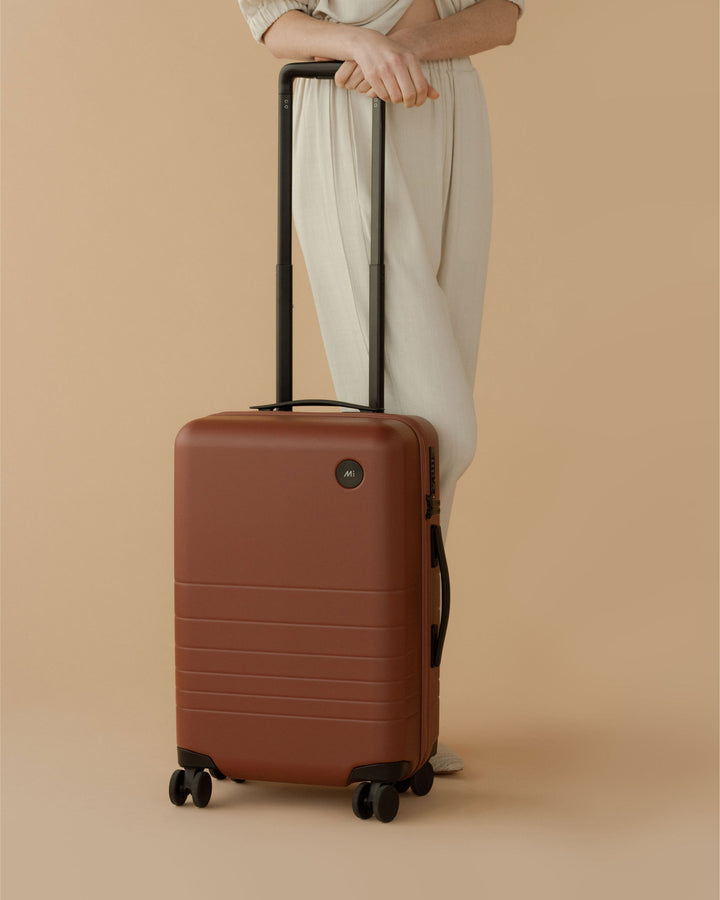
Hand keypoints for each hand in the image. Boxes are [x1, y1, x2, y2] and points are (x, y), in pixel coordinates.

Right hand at [321, 32, 438, 106]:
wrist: (367, 43)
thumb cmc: (391, 53)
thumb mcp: (409, 61)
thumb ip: (422, 79)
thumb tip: (436, 96)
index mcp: (410, 58)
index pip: (421, 87)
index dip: (421, 99)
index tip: (418, 102)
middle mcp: (397, 62)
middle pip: (409, 94)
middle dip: (410, 103)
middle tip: (408, 103)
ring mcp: (384, 69)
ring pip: (396, 97)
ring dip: (397, 100)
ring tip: (397, 95)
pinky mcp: (372, 75)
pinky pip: (383, 96)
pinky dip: (386, 97)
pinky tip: (387, 91)